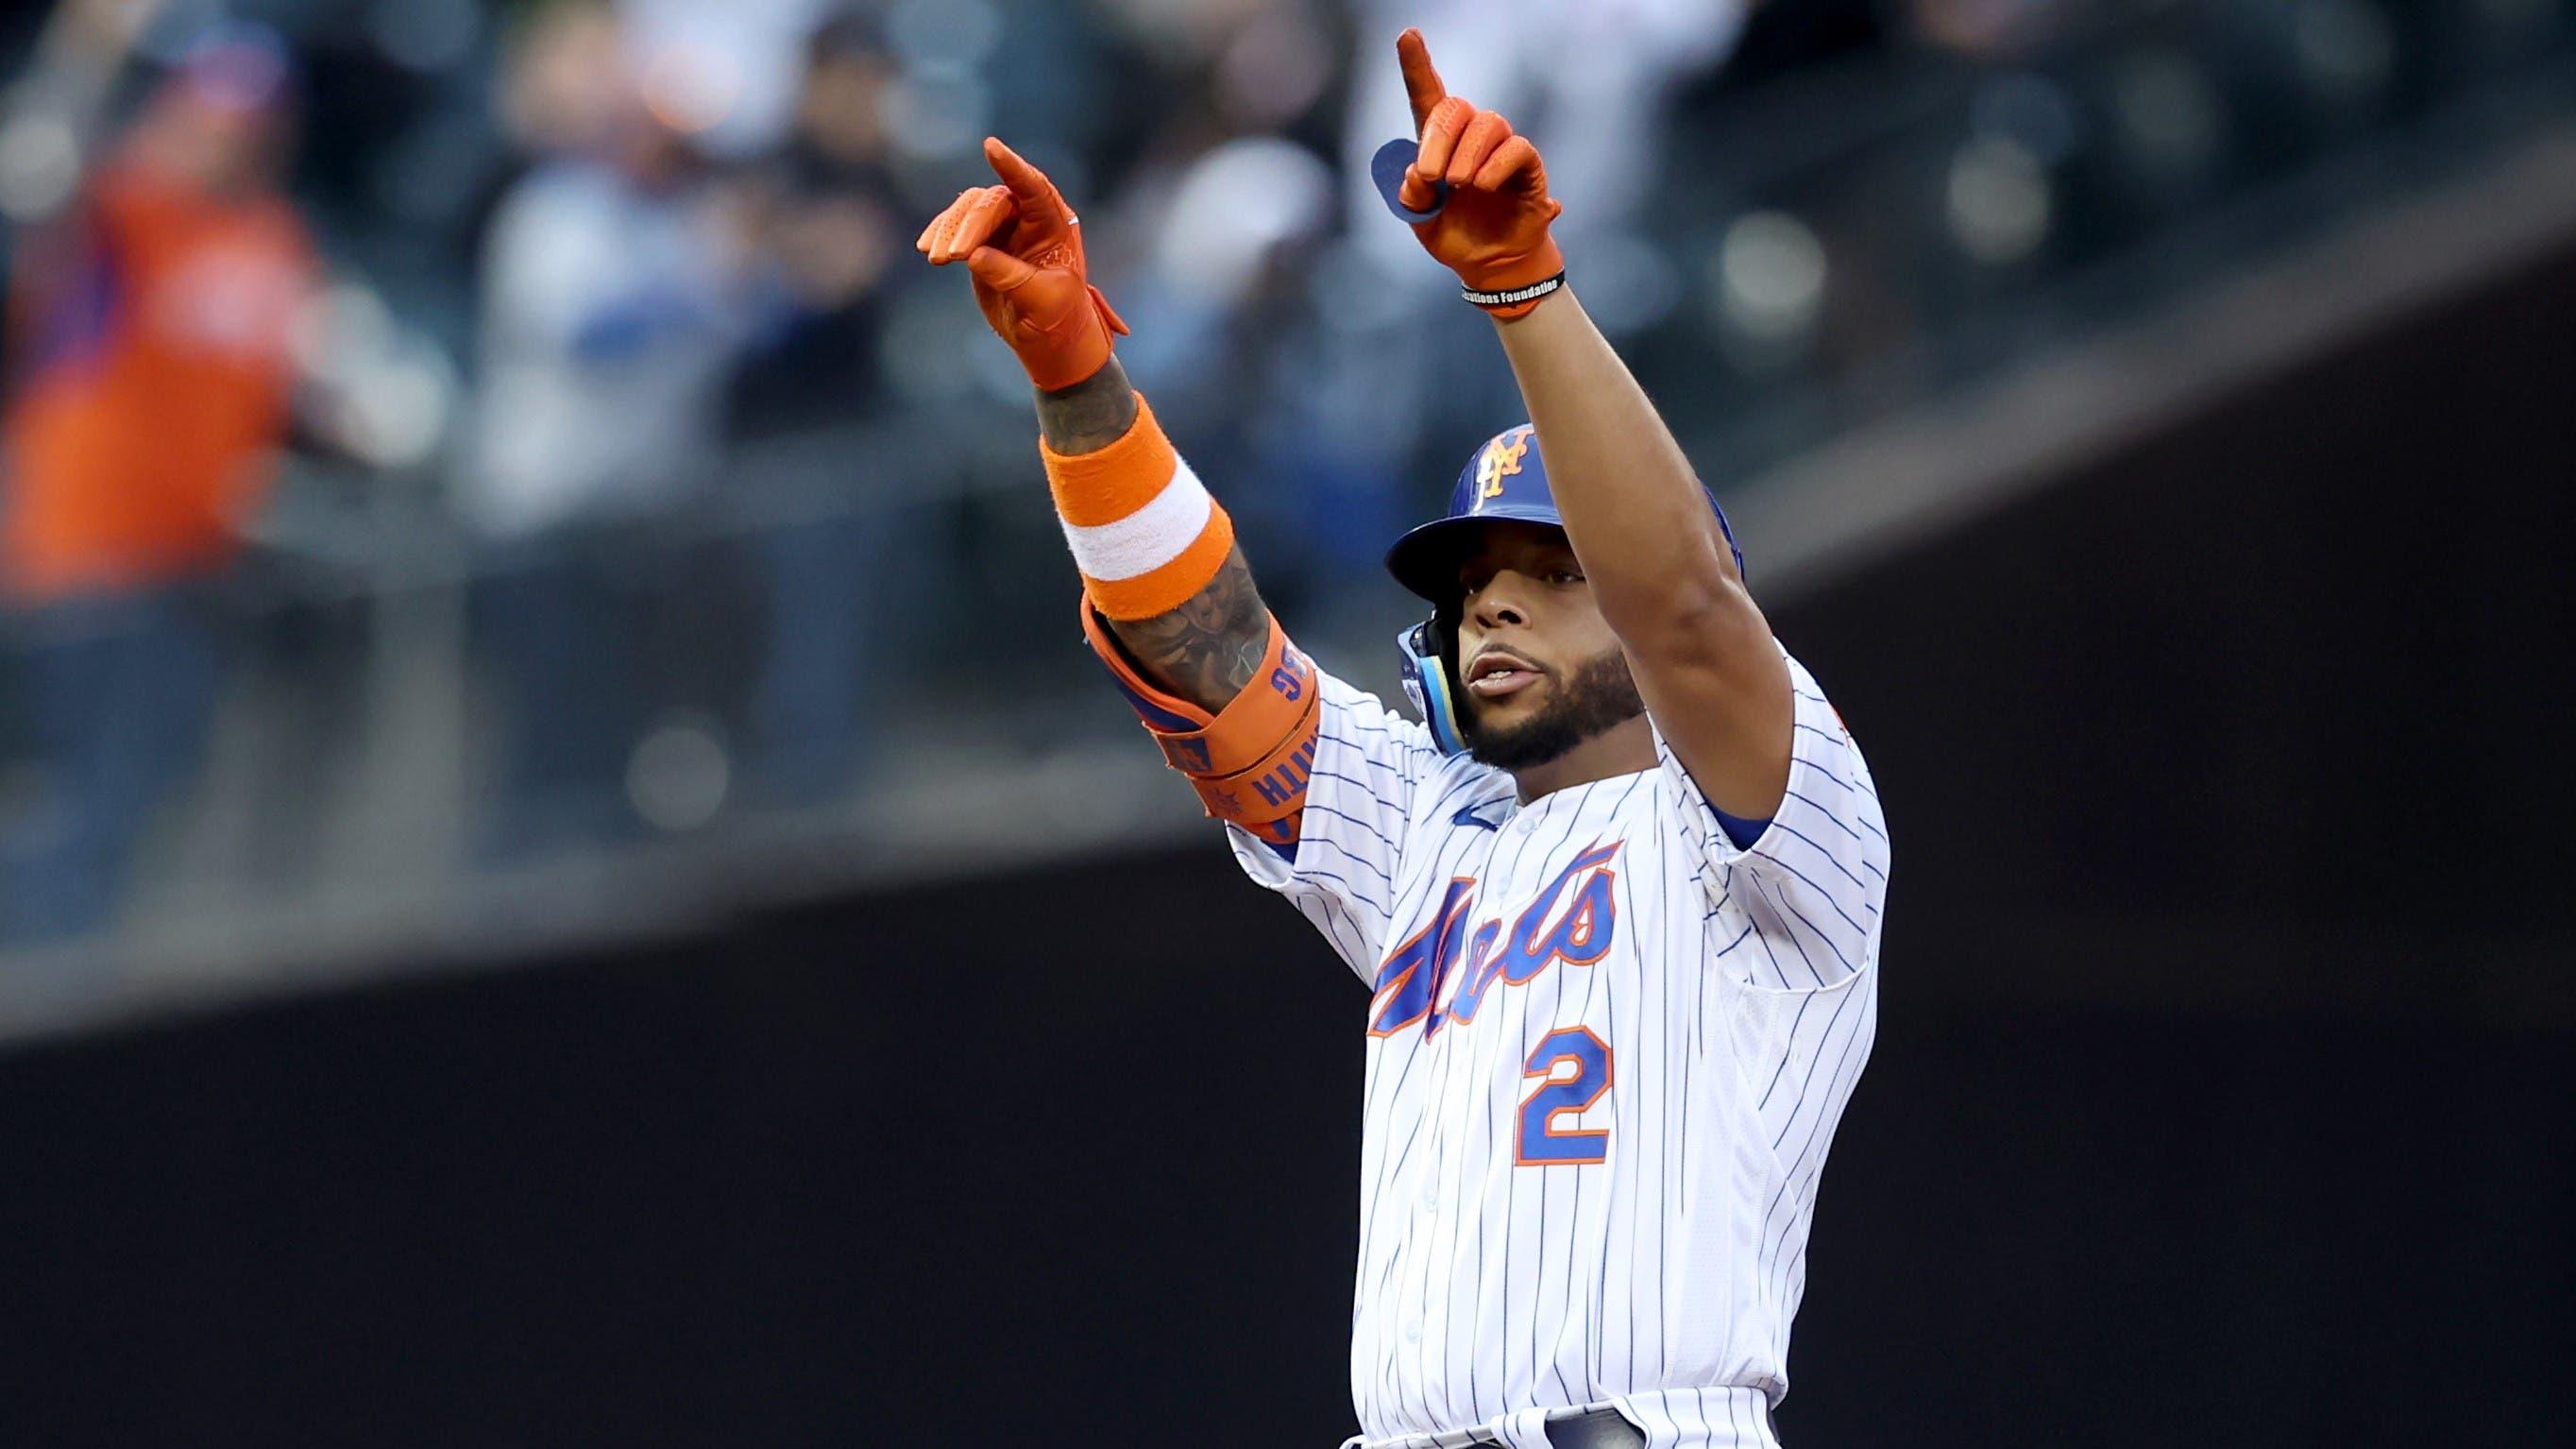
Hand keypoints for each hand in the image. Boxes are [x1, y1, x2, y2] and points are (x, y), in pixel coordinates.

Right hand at [917, 137, 1127, 390]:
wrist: (1046, 335)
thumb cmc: (1056, 317)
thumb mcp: (1041, 300)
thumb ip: (1011, 277)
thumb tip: (974, 256)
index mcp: (1055, 225)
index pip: (1035, 188)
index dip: (1013, 167)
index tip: (990, 147)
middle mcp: (1030, 217)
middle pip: (994, 202)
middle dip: (970, 225)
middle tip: (951, 256)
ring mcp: (1004, 225)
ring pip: (970, 209)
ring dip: (949, 230)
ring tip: (934, 258)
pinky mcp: (981, 239)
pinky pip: (956, 225)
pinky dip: (940, 234)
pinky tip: (926, 248)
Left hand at [1395, 28, 1564, 317]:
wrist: (1489, 266)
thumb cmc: (1454, 235)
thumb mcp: (1421, 221)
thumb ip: (1411, 197)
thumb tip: (1418, 175)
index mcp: (1438, 145)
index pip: (1427, 95)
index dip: (1416, 65)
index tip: (1407, 36)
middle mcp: (1470, 139)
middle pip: (1456, 107)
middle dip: (1438, 138)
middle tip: (1432, 176)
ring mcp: (1499, 149)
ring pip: (1487, 124)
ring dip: (1466, 153)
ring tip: (1458, 184)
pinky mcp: (1526, 166)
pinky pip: (1515, 148)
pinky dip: (1494, 165)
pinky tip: (1482, 185)